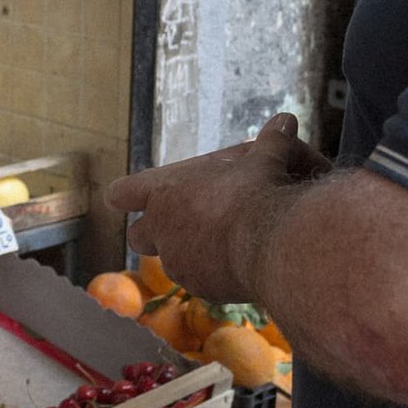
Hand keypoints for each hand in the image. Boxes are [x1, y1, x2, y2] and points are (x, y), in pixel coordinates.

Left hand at [105, 115, 327, 302]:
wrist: (271, 243)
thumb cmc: (259, 193)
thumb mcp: (264, 161)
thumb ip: (271, 142)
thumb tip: (286, 119)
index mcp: (165, 192)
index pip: (123, 192)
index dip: (125, 195)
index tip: (121, 199)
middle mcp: (162, 229)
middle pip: (137, 236)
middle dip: (152, 233)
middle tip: (175, 227)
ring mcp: (177, 262)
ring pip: (169, 262)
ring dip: (186, 254)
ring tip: (216, 246)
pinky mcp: (199, 288)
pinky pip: (199, 281)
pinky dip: (212, 274)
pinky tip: (236, 267)